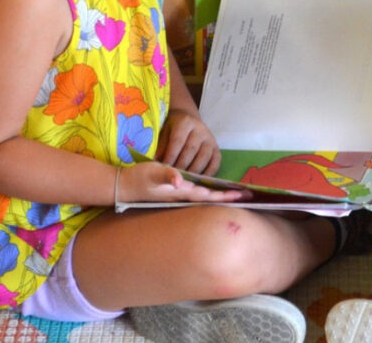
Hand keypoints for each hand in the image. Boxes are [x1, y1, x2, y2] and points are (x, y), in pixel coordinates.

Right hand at [117, 161, 245, 203]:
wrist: (122, 186)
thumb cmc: (138, 178)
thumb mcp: (153, 173)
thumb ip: (166, 175)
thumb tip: (179, 181)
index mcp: (182, 192)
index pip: (209, 196)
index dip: (225, 196)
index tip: (242, 196)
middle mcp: (183, 195)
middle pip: (211, 198)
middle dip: (229, 197)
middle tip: (248, 196)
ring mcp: (179, 194)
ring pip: (205, 197)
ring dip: (220, 196)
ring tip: (236, 195)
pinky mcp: (174, 191)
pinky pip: (196, 193)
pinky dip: (208, 193)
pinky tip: (213, 192)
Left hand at [156, 110, 221, 174]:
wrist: (189, 120)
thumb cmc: (173, 129)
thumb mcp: (164, 133)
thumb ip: (161, 147)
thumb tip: (159, 165)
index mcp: (185, 123)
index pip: (178, 141)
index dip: (171, 156)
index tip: (164, 169)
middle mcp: (200, 129)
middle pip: (191, 150)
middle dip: (181, 166)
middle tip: (173, 177)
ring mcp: (210, 139)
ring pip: (204, 157)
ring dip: (193, 171)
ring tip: (184, 180)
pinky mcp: (217, 148)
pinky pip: (215, 163)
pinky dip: (207, 173)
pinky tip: (197, 180)